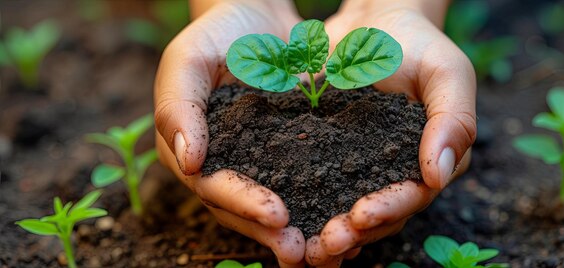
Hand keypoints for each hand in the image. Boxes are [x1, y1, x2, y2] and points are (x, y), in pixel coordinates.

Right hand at [154, 1, 305, 265]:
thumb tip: (189, 164)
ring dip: (299, 230)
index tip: (277, 215)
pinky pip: (306, 183)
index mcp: (193, 152)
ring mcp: (259, 163)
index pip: (214, 187)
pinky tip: (346, 220)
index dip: (243, 204)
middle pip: (244, 210)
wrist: (258, 14)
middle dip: (273, 232)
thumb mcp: (187, 59)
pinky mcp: (292, 153)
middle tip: (303, 252)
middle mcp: (225, 166)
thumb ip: (179, 108)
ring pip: (276, 206)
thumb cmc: (216, 34)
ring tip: (328, 250)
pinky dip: (322, 204)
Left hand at [305, 0, 476, 265]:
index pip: (412, 196)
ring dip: (324, 231)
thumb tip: (440, 174)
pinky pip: (314, 187)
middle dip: (352, 233)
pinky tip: (278, 218)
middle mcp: (396, 174)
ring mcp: (361, 169)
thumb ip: (453, 120)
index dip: (389, 209)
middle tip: (324, 244)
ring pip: (345, 212)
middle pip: (377, 216)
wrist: (373, 23)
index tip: (361, 215)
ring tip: (299, 245)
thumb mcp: (446, 72)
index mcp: (430, 162)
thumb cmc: (417, 43)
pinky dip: (300, 205)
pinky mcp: (327, 157)